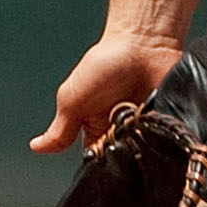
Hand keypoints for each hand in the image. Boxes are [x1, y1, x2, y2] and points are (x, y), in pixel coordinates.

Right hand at [33, 30, 185, 152]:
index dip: (101, 165)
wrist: (142, 41)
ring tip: (137, 126)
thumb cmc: (104, 66)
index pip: (99, 163)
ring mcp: (148, 128)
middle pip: (125, 161)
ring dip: (144, 145)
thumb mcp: (72, 98)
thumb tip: (37, 147)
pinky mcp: (170, 121)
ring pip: (148, 154)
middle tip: (120, 135)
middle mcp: (123, 133)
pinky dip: (165, 136)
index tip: (102, 156)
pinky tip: (158, 126)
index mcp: (97, 132)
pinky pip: (170, 140)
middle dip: (124, 154)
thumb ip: (60, 128)